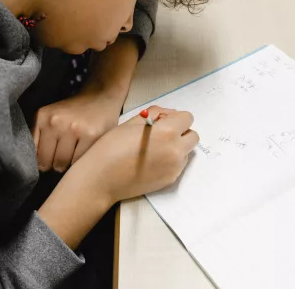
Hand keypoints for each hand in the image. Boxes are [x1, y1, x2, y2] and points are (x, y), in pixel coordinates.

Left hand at [33, 87, 122, 172]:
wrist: (102, 96)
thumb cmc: (75, 110)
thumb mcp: (52, 116)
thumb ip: (40, 136)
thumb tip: (37, 165)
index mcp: (43, 116)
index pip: (33, 151)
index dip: (41, 160)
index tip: (49, 159)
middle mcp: (56, 122)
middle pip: (47, 160)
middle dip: (54, 164)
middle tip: (62, 158)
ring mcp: (75, 128)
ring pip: (63, 162)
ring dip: (68, 163)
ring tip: (74, 152)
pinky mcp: (92, 135)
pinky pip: (80, 160)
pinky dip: (82, 159)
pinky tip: (85, 150)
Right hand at [38, 106, 198, 248]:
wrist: (101, 179)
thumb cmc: (111, 148)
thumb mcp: (131, 122)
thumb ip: (155, 114)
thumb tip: (168, 114)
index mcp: (167, 131)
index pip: (187, 118)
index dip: (175, 118)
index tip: (164, 122)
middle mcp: (176, 150)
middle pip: (193, 135)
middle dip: (181, 132)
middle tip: (162, 135)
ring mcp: (175, 167)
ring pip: (187, 151)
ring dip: (178, 147)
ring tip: (155, 149)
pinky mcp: (170, 180)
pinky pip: (179, 165)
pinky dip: (171, 161)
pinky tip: (152, 161)